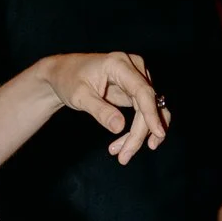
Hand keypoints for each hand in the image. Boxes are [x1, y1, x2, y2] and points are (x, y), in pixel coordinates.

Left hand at [42, 52, 167, 163]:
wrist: (63, 73)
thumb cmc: (68, 80)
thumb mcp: (79, 96)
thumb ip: (100, 111)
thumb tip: (120, 127)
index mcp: (119, 64)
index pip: (142, 90)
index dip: (152, 113)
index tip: (159, 133)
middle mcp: (133, 68)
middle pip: (147, 104)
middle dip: (138, 133)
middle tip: (123, 156)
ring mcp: (137, 78)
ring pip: (149, 111)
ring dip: (140, 134)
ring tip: (122, 154)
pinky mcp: (135, 90)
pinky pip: (144, 112)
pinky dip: (137, 130)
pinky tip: (124, 145)